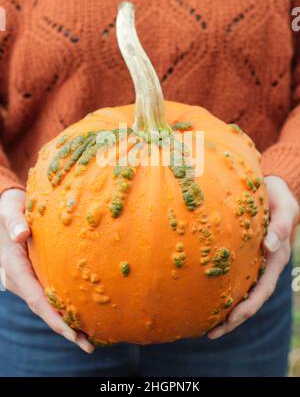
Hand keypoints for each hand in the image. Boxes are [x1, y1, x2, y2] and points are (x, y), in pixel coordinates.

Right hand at [0, 188, 93, 352]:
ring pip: (48, 305)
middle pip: (44, 309)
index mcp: (14, 268)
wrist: (9, 208)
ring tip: (93, 337)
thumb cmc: (11, 208)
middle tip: (90, 344)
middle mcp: (21, 279)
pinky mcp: (37, 275)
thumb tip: (20, 235)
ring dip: (68, 322)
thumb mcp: (9, 211)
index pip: (35, 299)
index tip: (71, 332)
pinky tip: (85, 314)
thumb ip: (14, 221)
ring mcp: (29, 280)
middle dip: (66, 329)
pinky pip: (51, 295)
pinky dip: (66, 308)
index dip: (53, 317)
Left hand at [208, 175, 298, 339]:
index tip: (230, 319)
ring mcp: (251, 261)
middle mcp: (263, 265)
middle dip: (232, 319)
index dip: (247, 307)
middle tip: (210, 333)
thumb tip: (269, 246)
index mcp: (275, 260)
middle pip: (248, 299)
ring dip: (223, 309)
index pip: (262, 291)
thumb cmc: (279, 198)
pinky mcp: (239, 253)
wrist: (272, 188)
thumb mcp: (286, 209)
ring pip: (237, 290)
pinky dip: (219, 288)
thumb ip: (281, 226)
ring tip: (202, 325)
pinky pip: (229, 274)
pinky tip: (201, 294)